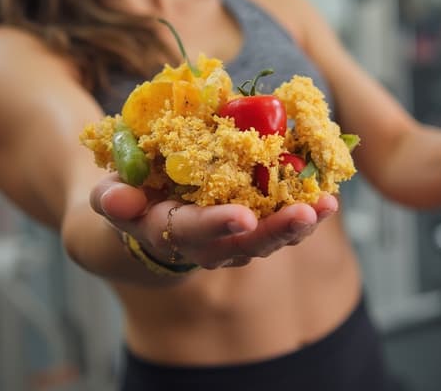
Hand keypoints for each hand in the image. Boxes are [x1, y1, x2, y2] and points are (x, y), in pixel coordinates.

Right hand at [90, 175, 337, 269]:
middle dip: (276, 231)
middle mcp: (208, 244)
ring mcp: (235, 238)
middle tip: (306, 213)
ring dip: (300, 223)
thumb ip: (113, 199)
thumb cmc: (132, 197)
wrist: (151, 215)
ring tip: (328, 205)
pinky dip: (305, 209)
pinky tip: (328, 194)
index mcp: (171, 231)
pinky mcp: (254, 225)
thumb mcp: (112, 195)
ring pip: (271, 237)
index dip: (217, 225)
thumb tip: (115, 199)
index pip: (194, 232)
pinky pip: (281, 220)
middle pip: (245, 244)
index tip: (244, 218)